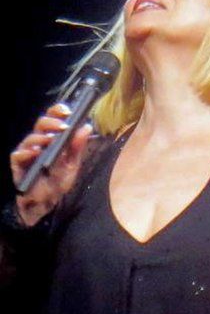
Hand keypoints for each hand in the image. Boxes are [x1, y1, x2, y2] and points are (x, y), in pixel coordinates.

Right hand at [10, 103, 92, 226]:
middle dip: (51, 122)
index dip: (57, 112)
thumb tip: (86, 126)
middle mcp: (38, 143)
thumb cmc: (58, 181)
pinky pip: (17, 155)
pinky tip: (35, 152)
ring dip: (40, 137)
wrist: (47, 202)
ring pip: (30, 138)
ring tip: (50, 139)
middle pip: (40, 125)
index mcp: (52, 139)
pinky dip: (25, 152)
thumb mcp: (72, 164)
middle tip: (63, 126)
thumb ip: (77, 146)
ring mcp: (27, 153)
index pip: (53, 120)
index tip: (68, 111)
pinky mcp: (18, 166)